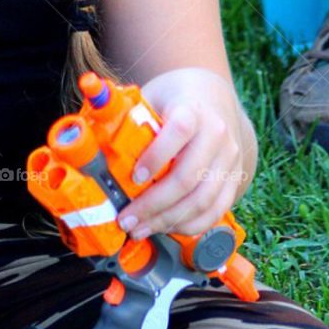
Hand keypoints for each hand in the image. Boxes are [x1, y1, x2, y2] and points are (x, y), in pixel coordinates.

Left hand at [116, 67, 252, 239]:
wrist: (212, 100)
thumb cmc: (172, 103)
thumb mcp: (151, 99)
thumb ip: (129, 119)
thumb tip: (94, 144)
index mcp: (193, 110)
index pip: (179, 130)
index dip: (156, 156)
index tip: (134, 177)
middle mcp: (217, 135)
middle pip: (189, 177)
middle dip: (154, 204)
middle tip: (127, 218)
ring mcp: (229, 159)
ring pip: (203, 200)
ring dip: (168, 221)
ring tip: (140, 229)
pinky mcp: (234, 179)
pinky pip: (215, 211)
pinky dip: (188, 226)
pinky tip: (164, 228)